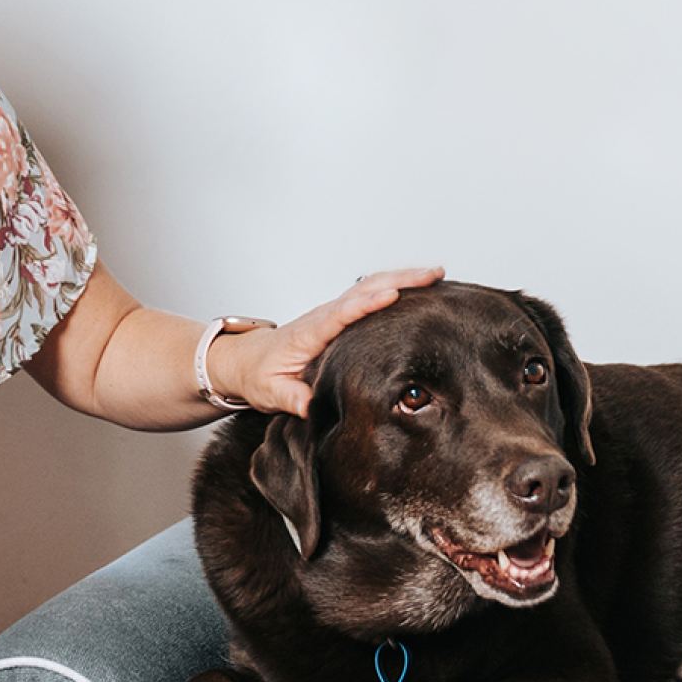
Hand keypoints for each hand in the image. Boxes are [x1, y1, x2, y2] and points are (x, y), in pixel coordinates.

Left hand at [207, 266, 443, 416]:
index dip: (368, 304)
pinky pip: (369, 297)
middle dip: (401, 279)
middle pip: (365, 289)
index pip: (342, 314)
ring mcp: (333, 314)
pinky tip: (417, 290)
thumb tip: (310, 407)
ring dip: (403, 278)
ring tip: (436, 275)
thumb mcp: (270, 393)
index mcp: (310, 334)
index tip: (393, 294)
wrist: (245, 361)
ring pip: (370, 287)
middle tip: (434, 274)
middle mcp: (324, 317)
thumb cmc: (258, 375)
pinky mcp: (339, 318)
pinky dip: (394, 287)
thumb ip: (291, 398)